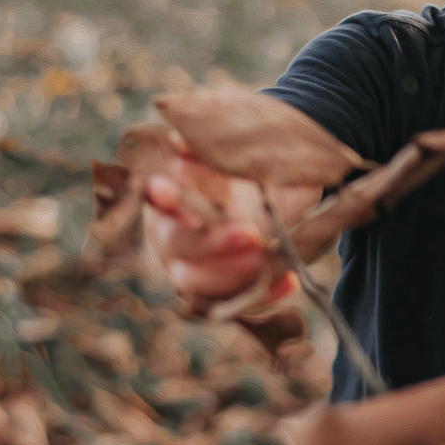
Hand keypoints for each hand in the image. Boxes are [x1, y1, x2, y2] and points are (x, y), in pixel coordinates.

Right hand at [143, 157, 291, 309]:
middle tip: (253, 235)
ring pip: (197, 284)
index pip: (156, 198)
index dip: (159, 196)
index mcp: (170, 201)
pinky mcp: (217, 297)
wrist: (266, 212)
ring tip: (265, 260)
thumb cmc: (241, 181)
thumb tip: (183, 141)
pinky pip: (233, 303)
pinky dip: (261, 295)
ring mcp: (189, 273)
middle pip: (179, 246)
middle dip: (213, 242)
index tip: (165, 189)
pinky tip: (288, 281)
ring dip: (232, 275)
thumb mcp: (234, 162)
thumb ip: (211, 151)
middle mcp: (171, 240)